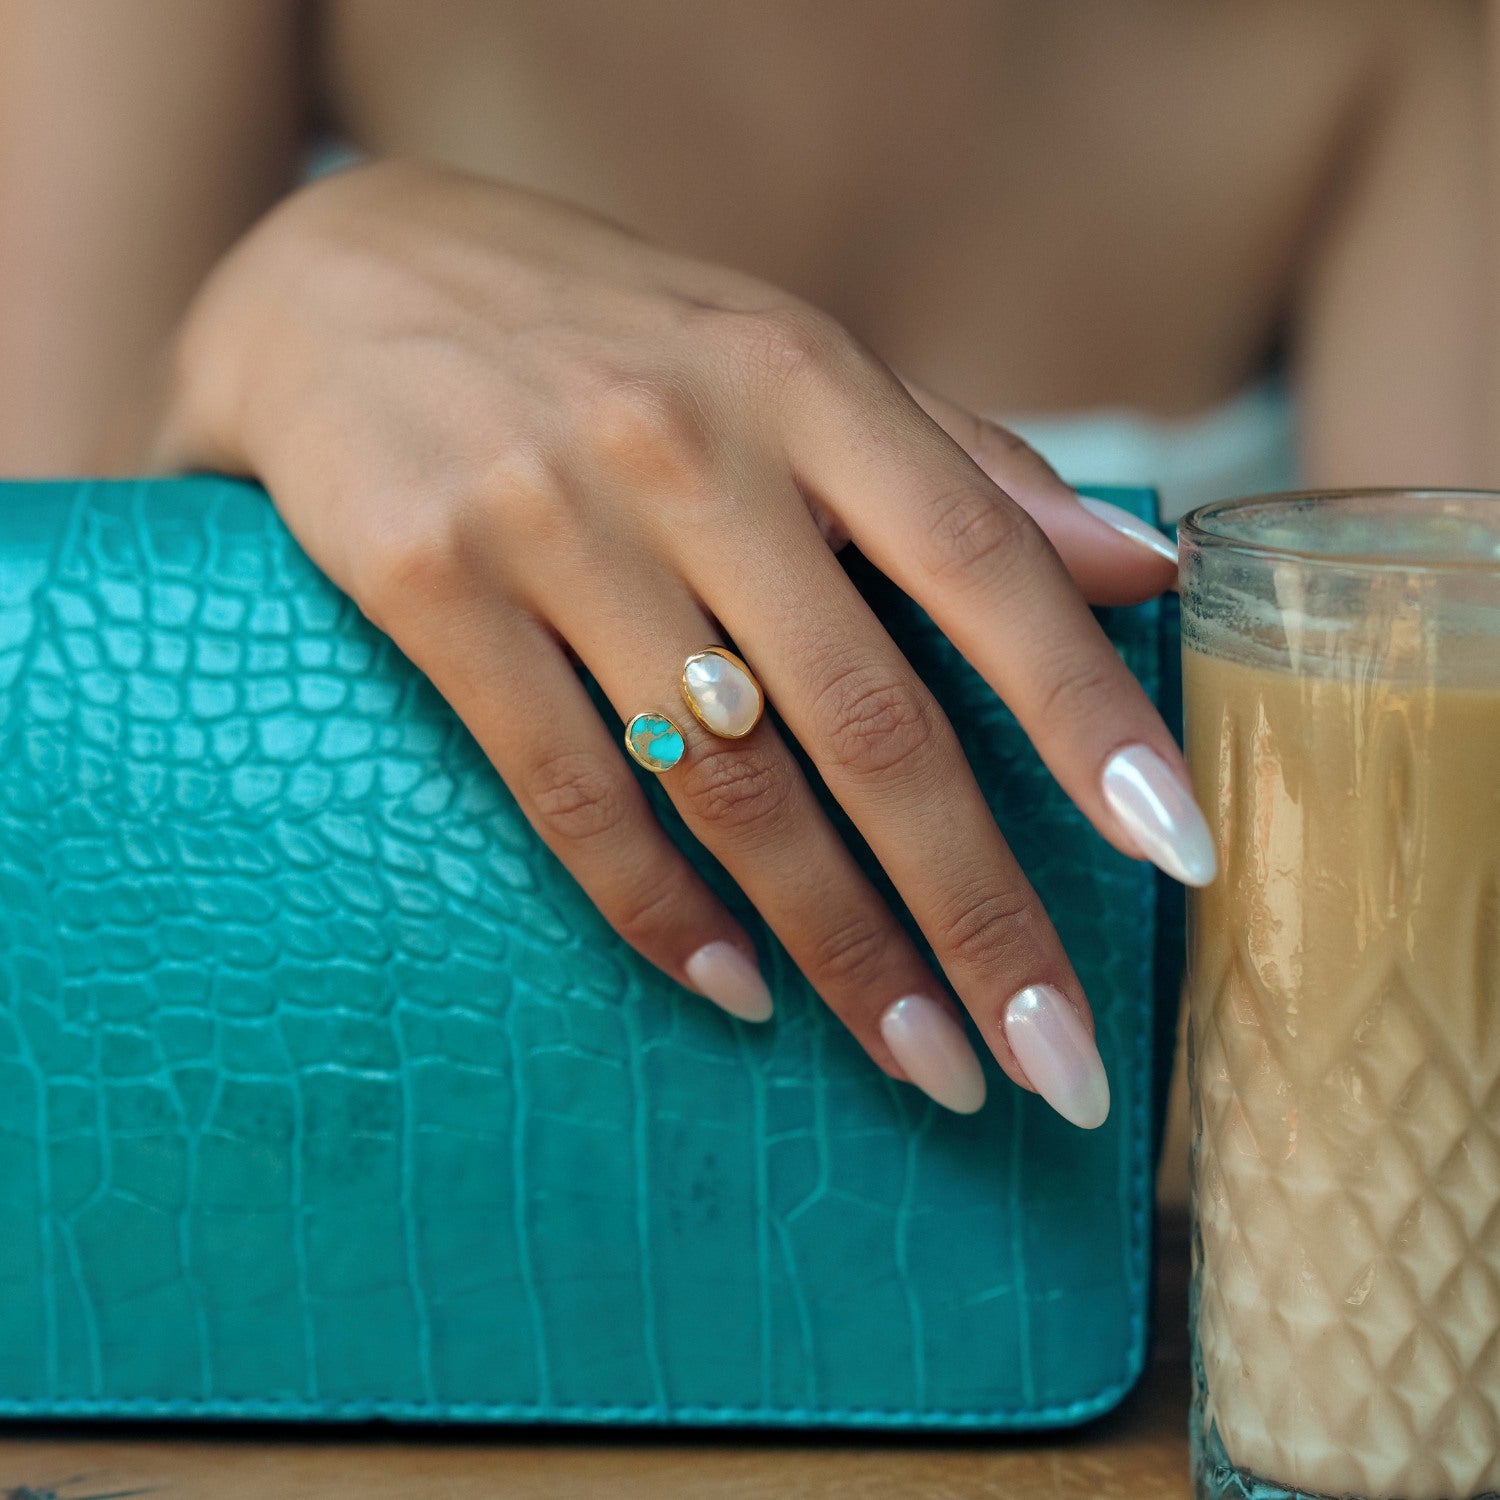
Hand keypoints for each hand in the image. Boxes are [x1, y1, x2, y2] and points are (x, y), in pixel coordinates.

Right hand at [145, 158, 1208, 1127]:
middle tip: (1050, 1057)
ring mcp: (551, 516)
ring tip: (922, 1060)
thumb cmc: (611, 334)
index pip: (984, 565)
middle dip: (973, 908)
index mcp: (806, 380)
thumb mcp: (789, 361)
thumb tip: (1141, 570)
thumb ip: (961, 466)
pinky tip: (736, 990)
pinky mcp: (432, 582)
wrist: (350, 274)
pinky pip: (568, 785)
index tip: (1173, 852)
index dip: (1087, 716)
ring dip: (839, 946)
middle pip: (868, 719)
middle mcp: (688, 448)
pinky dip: (658, 907)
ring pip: (728, 780)